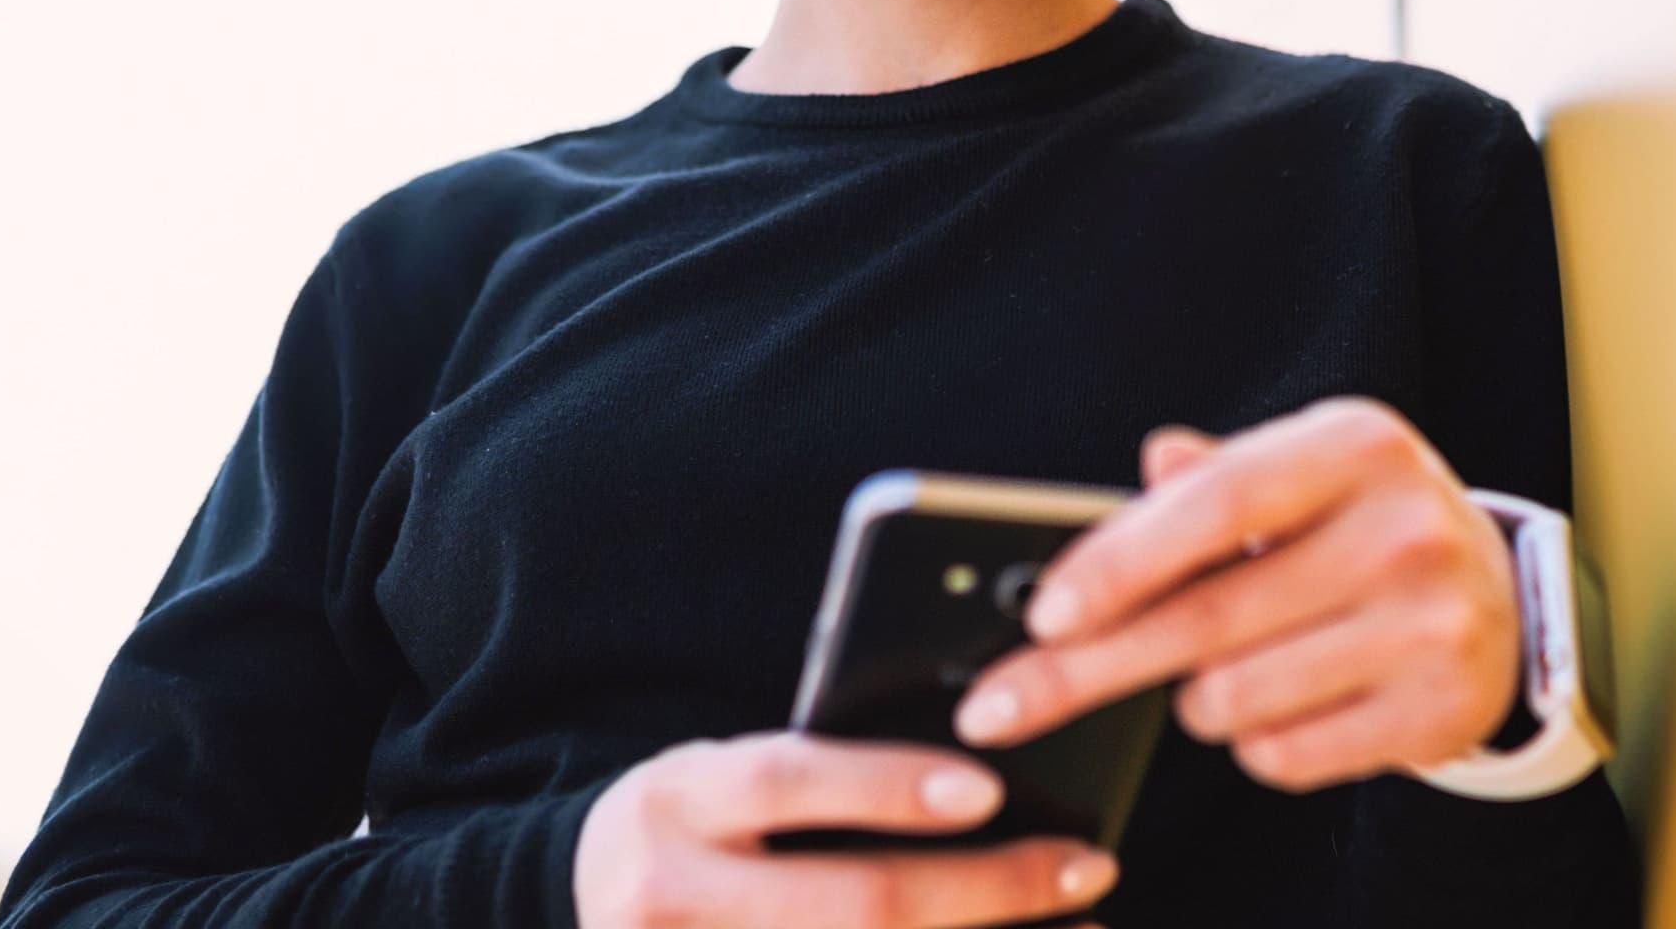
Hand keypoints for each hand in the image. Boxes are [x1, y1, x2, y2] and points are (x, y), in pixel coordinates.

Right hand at [571, 728, 1122, 927]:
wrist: (590, 902)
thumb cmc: (694, 819)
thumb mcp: (722, 772)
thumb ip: (813, 771)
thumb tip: (974, 778)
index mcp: (680, 801)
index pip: (789, 784)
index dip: (887, 785)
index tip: (991, 786)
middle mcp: (671, 897)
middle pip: (851, 903)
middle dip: (984, 890)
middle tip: (1085, 865)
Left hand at [950, 396, 1523, 791]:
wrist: (1500, 595)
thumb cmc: (1360, 520)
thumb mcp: (1298, 465)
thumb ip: (1214, 471)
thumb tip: (1149, 463)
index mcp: (1354, 445)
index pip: (1214, 505)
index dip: (1120, 561)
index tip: (1041, 613)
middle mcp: (1402, 529)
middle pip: (1206, 618)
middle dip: (1087, 668)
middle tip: (999, 707)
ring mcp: (1431, 625)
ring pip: (1236, 697)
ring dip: (1191, 697)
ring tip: (1214, 664)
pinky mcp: (1440, 713)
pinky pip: (1286, 756)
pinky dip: (1253, 741)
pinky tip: (1279, 698)